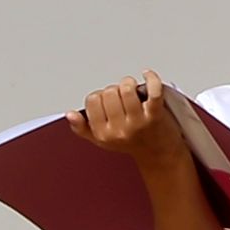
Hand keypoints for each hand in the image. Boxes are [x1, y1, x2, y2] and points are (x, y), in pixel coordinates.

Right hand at [67, 72, 187, 168]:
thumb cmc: (133, 143)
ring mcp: (138, 122)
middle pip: (109, 92)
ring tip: (133, 88)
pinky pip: (153, 91)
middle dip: (115, 89)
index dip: (100, 95)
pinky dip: (151, 79)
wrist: (160, 154)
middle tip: (123, 95)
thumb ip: (82, 128)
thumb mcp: (102, 140)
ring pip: (127, 89)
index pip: (92, 100)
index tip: (108, 99)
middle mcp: (119, 129)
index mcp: (103, 133)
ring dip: (129, 83)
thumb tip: (70, 114)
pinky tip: (147, 74)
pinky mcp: (156, 115)